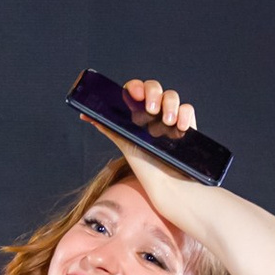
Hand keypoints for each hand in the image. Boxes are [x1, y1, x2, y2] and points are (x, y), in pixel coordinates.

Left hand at [82, 74, 196, 170]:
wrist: (168, 186)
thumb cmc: (145, 167)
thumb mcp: (125, 144)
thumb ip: (110, 127)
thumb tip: (87, 114)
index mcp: (136, 114)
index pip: (134, 90)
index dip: (134, 87)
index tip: (134, 95)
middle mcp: (153, 113)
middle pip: (153, 88)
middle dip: (153, 93)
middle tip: (151, 110)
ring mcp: (170, 117)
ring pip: (171, 96)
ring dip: (170, 104)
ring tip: (168, 122)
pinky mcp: (186, 124)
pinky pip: (188, 109)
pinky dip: (185, 114)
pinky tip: (181, 127)